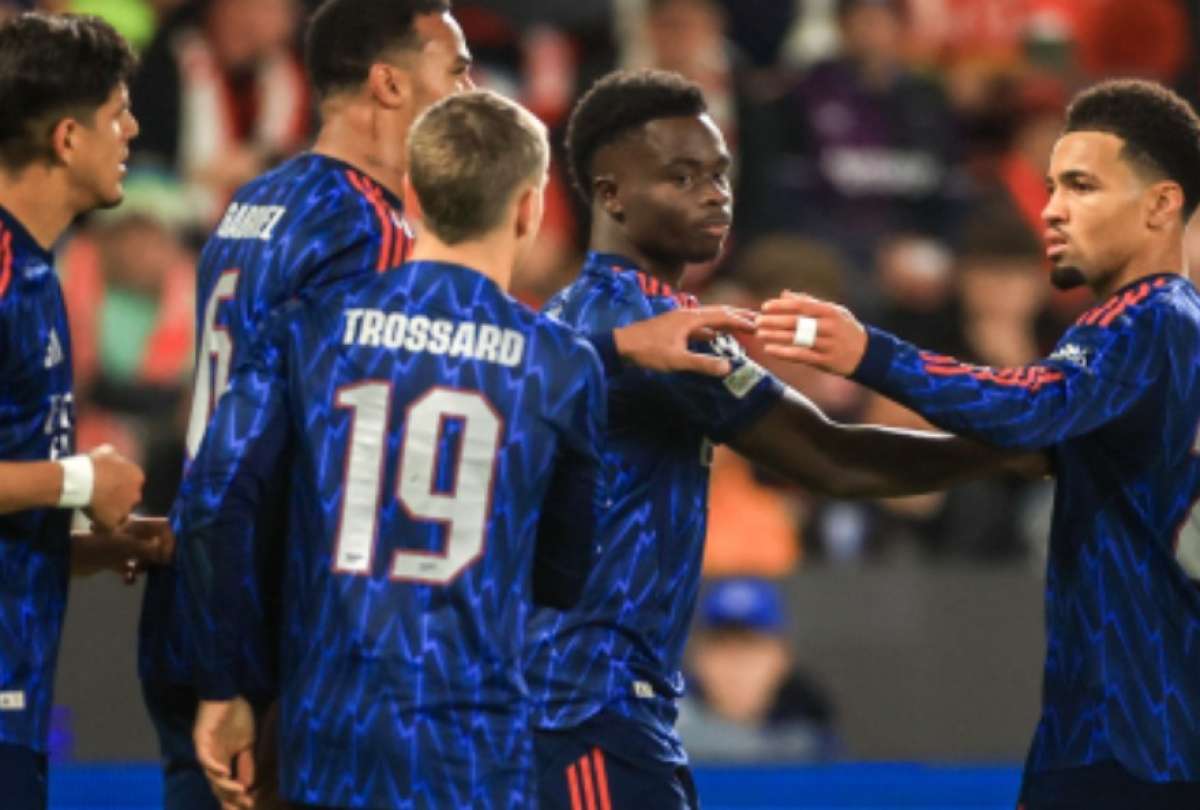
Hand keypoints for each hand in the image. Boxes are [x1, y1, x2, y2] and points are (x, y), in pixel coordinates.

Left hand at [71, 516, 174, 581]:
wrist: (66, 553)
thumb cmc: (97, 544)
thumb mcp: (125, 545)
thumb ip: (147, 548)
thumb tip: (165, 554)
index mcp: (135, 523)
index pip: (161, 527)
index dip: (168, 540)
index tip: (168, 556)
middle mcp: (130, 532)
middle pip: (153, 542)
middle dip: (157, 555)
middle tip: (155, 567)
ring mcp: (121, 545)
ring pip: (142, 555)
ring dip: (144, 565)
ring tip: (138, 572)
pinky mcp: (111, 558)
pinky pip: (128, 566)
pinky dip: (130, 573)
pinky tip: (127, 580)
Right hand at [84, 445, 143, 530]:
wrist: (82, 480)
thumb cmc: (94, 464)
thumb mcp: (106, 451)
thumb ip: (114, 456)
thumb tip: (112, 455)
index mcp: (137, 476)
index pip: (132, 483)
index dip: (120, 485)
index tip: (108, 486)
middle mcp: (136, 494)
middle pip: (129, 499)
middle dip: (118, 500)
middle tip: (102, 499)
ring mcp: (126, 509)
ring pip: (121, 515)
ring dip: (111, 514)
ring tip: (97, 512)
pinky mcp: (113, 522)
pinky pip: (109, 528)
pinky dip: (102, 527)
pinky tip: (93, 525)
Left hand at [195, 698, 256, 809]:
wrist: (227, 692)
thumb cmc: (237, 715)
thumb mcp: (247, 743)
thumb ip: (246, 764)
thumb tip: (248, 786)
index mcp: (222, 761)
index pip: (226, 786)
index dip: (236, 798)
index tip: (250, 806)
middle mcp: (212, 760)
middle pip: (218, 786)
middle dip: (231, 798)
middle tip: (245, 805)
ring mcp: (206, 750)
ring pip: (212, 776)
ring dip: (225, 786)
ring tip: (239, 792)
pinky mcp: (201, 740)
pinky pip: (204, 758)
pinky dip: (213, 767)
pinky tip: (224, 773)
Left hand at [614, 306, 755, 375]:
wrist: (620, 346)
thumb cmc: (647, 352)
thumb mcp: (677, 360)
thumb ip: (703, 363)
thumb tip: (729, 367)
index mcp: (690, 318)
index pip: (722, 316)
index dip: (741, 321)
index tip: (758, 325)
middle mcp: (686, 314)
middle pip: (717, 312)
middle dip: (737, 316)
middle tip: (756, 320)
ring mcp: (678, 320)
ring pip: (708, 318)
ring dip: (724, 322)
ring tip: (739, 326)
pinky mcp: (672, 328)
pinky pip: (698, 326)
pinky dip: (710, 329)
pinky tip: (713, 336)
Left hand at [756, 291, 867, 376]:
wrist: (866, 354)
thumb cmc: (844, 329)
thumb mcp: (832, 311)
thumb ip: (808, 302)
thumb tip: (784, 294)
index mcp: (830, 311)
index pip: (801, 305)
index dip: (781, 305)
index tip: (765, 306)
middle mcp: (829, 327)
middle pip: (797, 322)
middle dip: (774, 321)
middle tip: (757, 321)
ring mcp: (828, 344)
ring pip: (797, 339)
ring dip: (775, 337)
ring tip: (759, 334)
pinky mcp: (826, 361)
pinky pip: (801, 356)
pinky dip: (784, 352)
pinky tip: (770, 349)